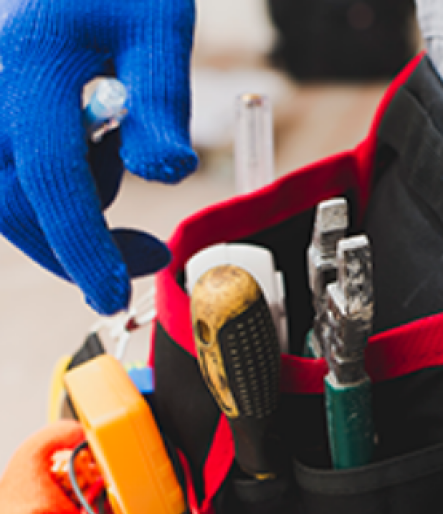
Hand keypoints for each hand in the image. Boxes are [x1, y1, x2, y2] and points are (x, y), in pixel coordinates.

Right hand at [0, 0, 197, 314]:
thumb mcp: (160, 30)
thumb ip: (161, 103)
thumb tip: (167, 173)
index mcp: (34, 64)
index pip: (50, 175)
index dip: (82, 244)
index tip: (111, 294)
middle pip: (14, 202)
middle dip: (77, 249)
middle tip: (147, 257)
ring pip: (11, 197)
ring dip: (71, 220)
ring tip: (120, 171)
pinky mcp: (2, 119)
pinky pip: (17, 179)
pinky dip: (59, 199)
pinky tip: (95, 169)